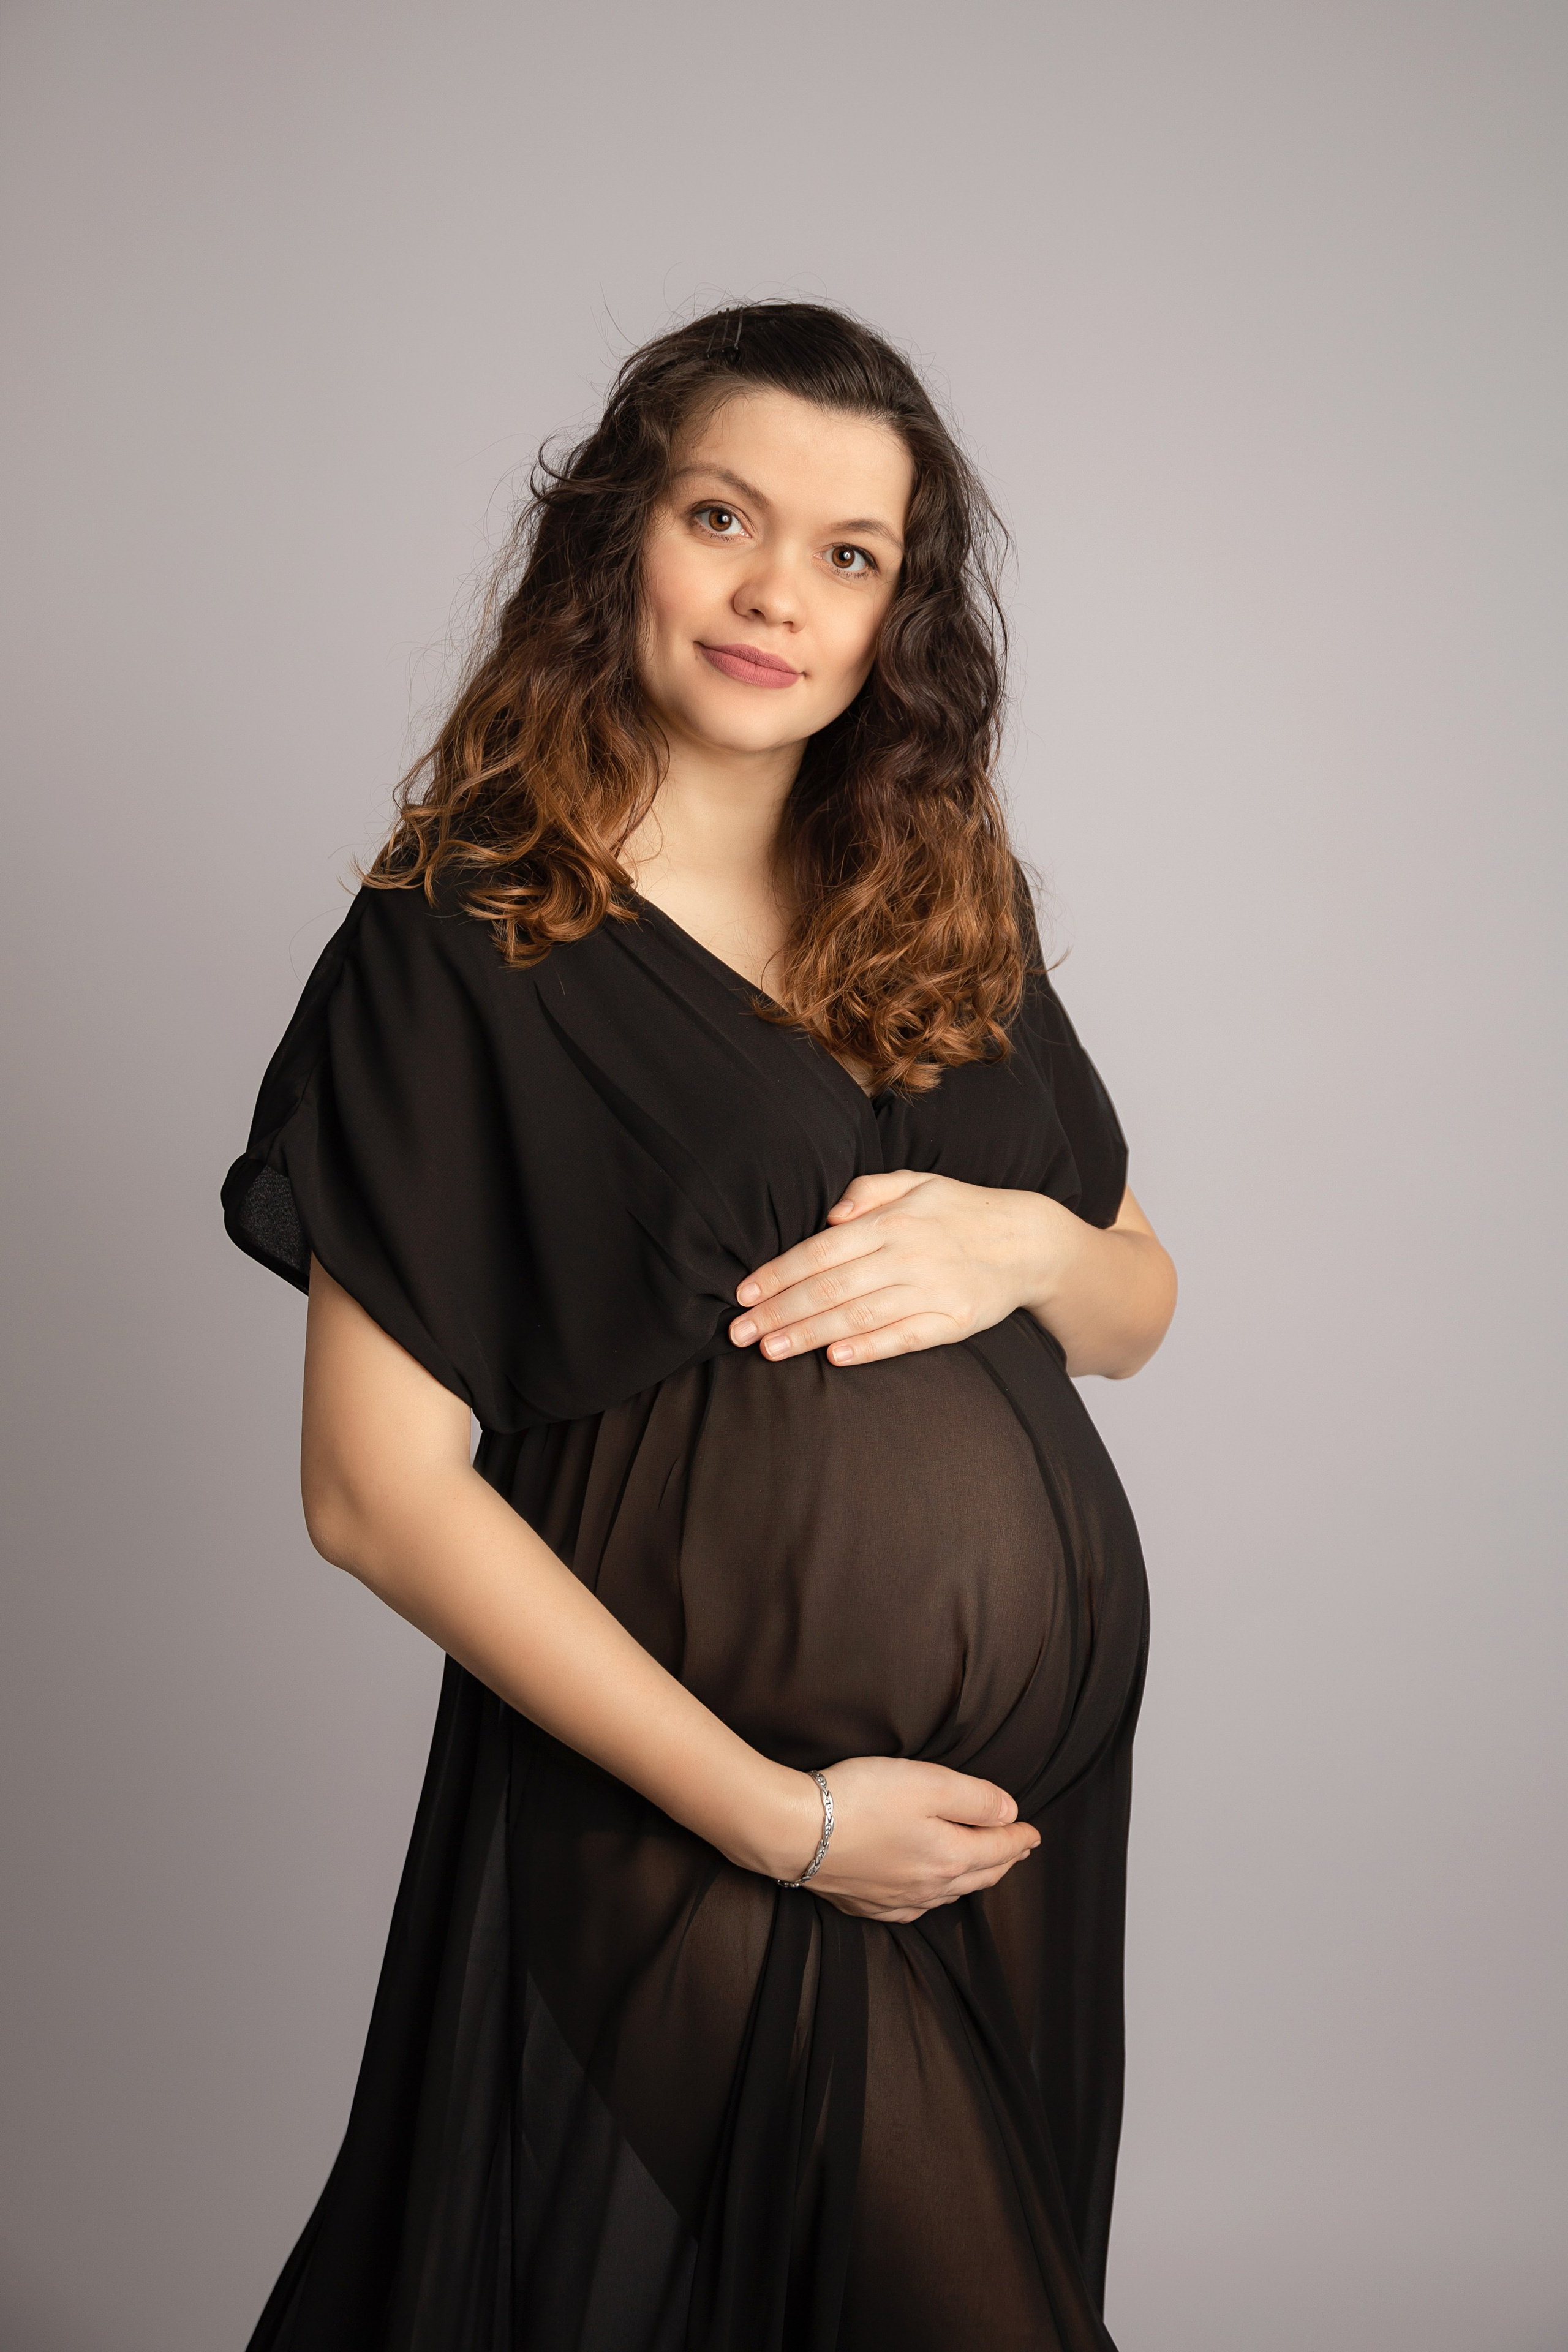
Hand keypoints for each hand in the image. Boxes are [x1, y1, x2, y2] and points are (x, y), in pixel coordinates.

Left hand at [728, 1170, 1073, 1366]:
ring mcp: (932, 1291)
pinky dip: (869, 1349)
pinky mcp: (954, 1322)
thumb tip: (828, 1212)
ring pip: (859, 1316)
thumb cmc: (958, 1211)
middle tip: (738, 1333)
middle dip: (779, 1312)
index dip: (778, 1273)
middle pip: (831, 1288)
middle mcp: (908, 1255)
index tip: (743, 1293)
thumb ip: (867, 1190)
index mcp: (892, 1221)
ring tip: (770, 1351)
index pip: (821, 1251)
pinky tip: (834, 1358)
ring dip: (810, 1335)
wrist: (1027, 1241)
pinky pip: (904, 1338)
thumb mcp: (916, 1183)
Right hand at [775, 1755, 1038, 1921]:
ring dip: (973, 1878)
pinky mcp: (867, 1903)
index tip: (1034, 1832)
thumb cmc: (861, 1799)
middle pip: (979, 1875)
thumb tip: (1010, 1813)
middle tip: (1018, 1849)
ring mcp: (897, 1899)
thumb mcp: (928, 1783)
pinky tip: (930, 1893)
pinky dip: (935, 1897)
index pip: (998, 1848)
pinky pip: (915, 1907)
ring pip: (949, 1893)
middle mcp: (929, 1886)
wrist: (795, 1832)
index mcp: (950, 1856)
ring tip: (984, 1867)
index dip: (1019, 1837)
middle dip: (1003, 1860)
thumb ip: (975, 1799)